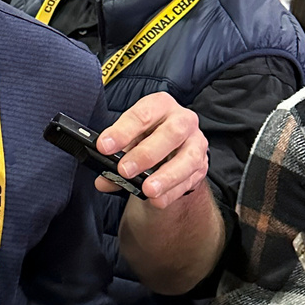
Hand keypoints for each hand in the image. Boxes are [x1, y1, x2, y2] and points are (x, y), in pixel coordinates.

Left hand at [96, 92, 207, 208]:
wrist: (169, 151)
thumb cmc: (145, 138)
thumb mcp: (128, 140)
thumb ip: (115, 158)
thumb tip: (103, 180)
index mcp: (160, 105)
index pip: (143, 115)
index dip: (122, 131)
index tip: (103, 147)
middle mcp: (183, 120)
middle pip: (171, 133)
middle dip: (146, 154)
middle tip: (124, 170)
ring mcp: (196, 142)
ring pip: (187, 159)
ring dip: (166, 177)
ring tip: (146, 190)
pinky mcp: (202, 165)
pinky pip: (190, 180)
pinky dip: (172, 192)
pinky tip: (158, 200)